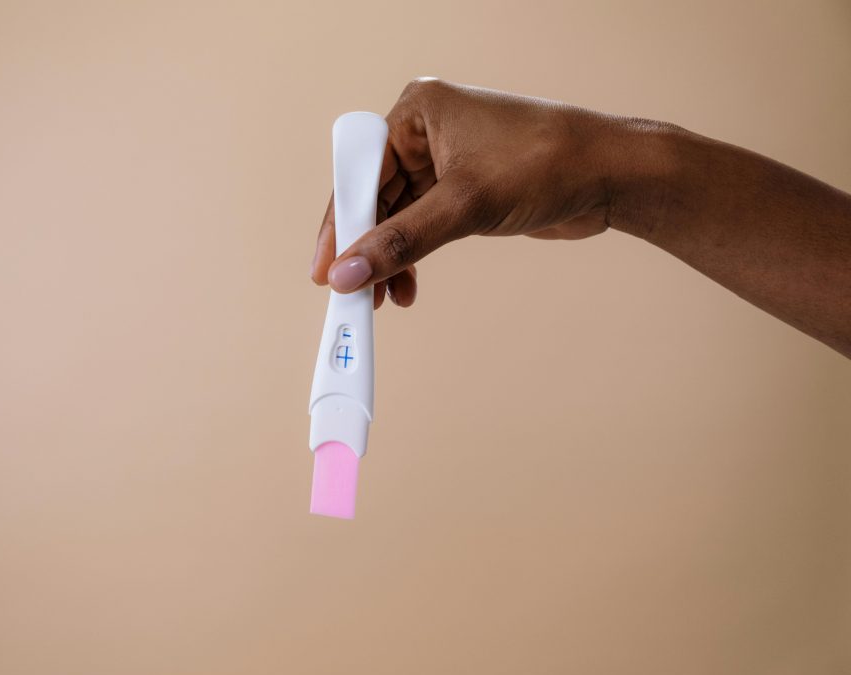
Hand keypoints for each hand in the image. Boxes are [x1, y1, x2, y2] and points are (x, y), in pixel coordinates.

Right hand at [310, 78, 637, 306]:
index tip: (326, 267)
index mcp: (417, 111)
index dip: (340, 224)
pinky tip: (408, 286)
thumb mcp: (466, 206)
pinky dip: (413, 256)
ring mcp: (444, 161)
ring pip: (396, 218)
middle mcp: (426, 132)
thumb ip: (402, 243)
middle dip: (365, 248)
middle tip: (351, 292)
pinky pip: (421, 226)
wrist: (612, 175)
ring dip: (389, 260)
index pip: (359, 172)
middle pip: (373, 198)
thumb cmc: (548, 163)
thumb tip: (350, 272)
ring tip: (383, 298)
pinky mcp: (462, 189)